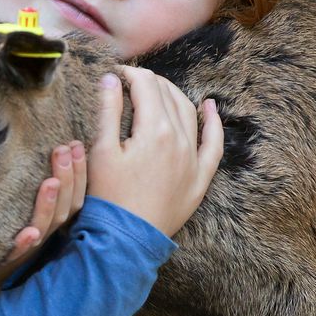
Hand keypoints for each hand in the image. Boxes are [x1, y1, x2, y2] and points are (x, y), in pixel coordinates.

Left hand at [0, 141, 86, 315]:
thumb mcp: (13, 208)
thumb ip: (29, 186)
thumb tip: (41, 148)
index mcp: (49, 222)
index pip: (74, 197)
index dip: (79, 173)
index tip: (77, 145)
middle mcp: (42, 236)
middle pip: (65, 208)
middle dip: (70, 178)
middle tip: (66, 149)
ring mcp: (24, 249)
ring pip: (45, 228)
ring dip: (49, 204)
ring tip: (51, 180)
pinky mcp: (1, 260)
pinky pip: (16, 254)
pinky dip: (23, 244)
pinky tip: (29, 233)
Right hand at [86, 67, 223, 237]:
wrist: (126, 240)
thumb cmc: (108, 197)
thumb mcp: (101, 151)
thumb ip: (108, 110)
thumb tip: (111, 78)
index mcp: (155, 130)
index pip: (146, 86)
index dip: (130, 74)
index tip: (116, 74)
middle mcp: (180, 140)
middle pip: (168, 95)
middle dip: (149, 82)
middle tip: (131, 82)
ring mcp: (193, 159)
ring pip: (190, 113)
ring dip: (173, 95)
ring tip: (158, 89)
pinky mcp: (200, 178)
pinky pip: (214, 144)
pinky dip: (214, 123)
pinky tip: (210, 107)